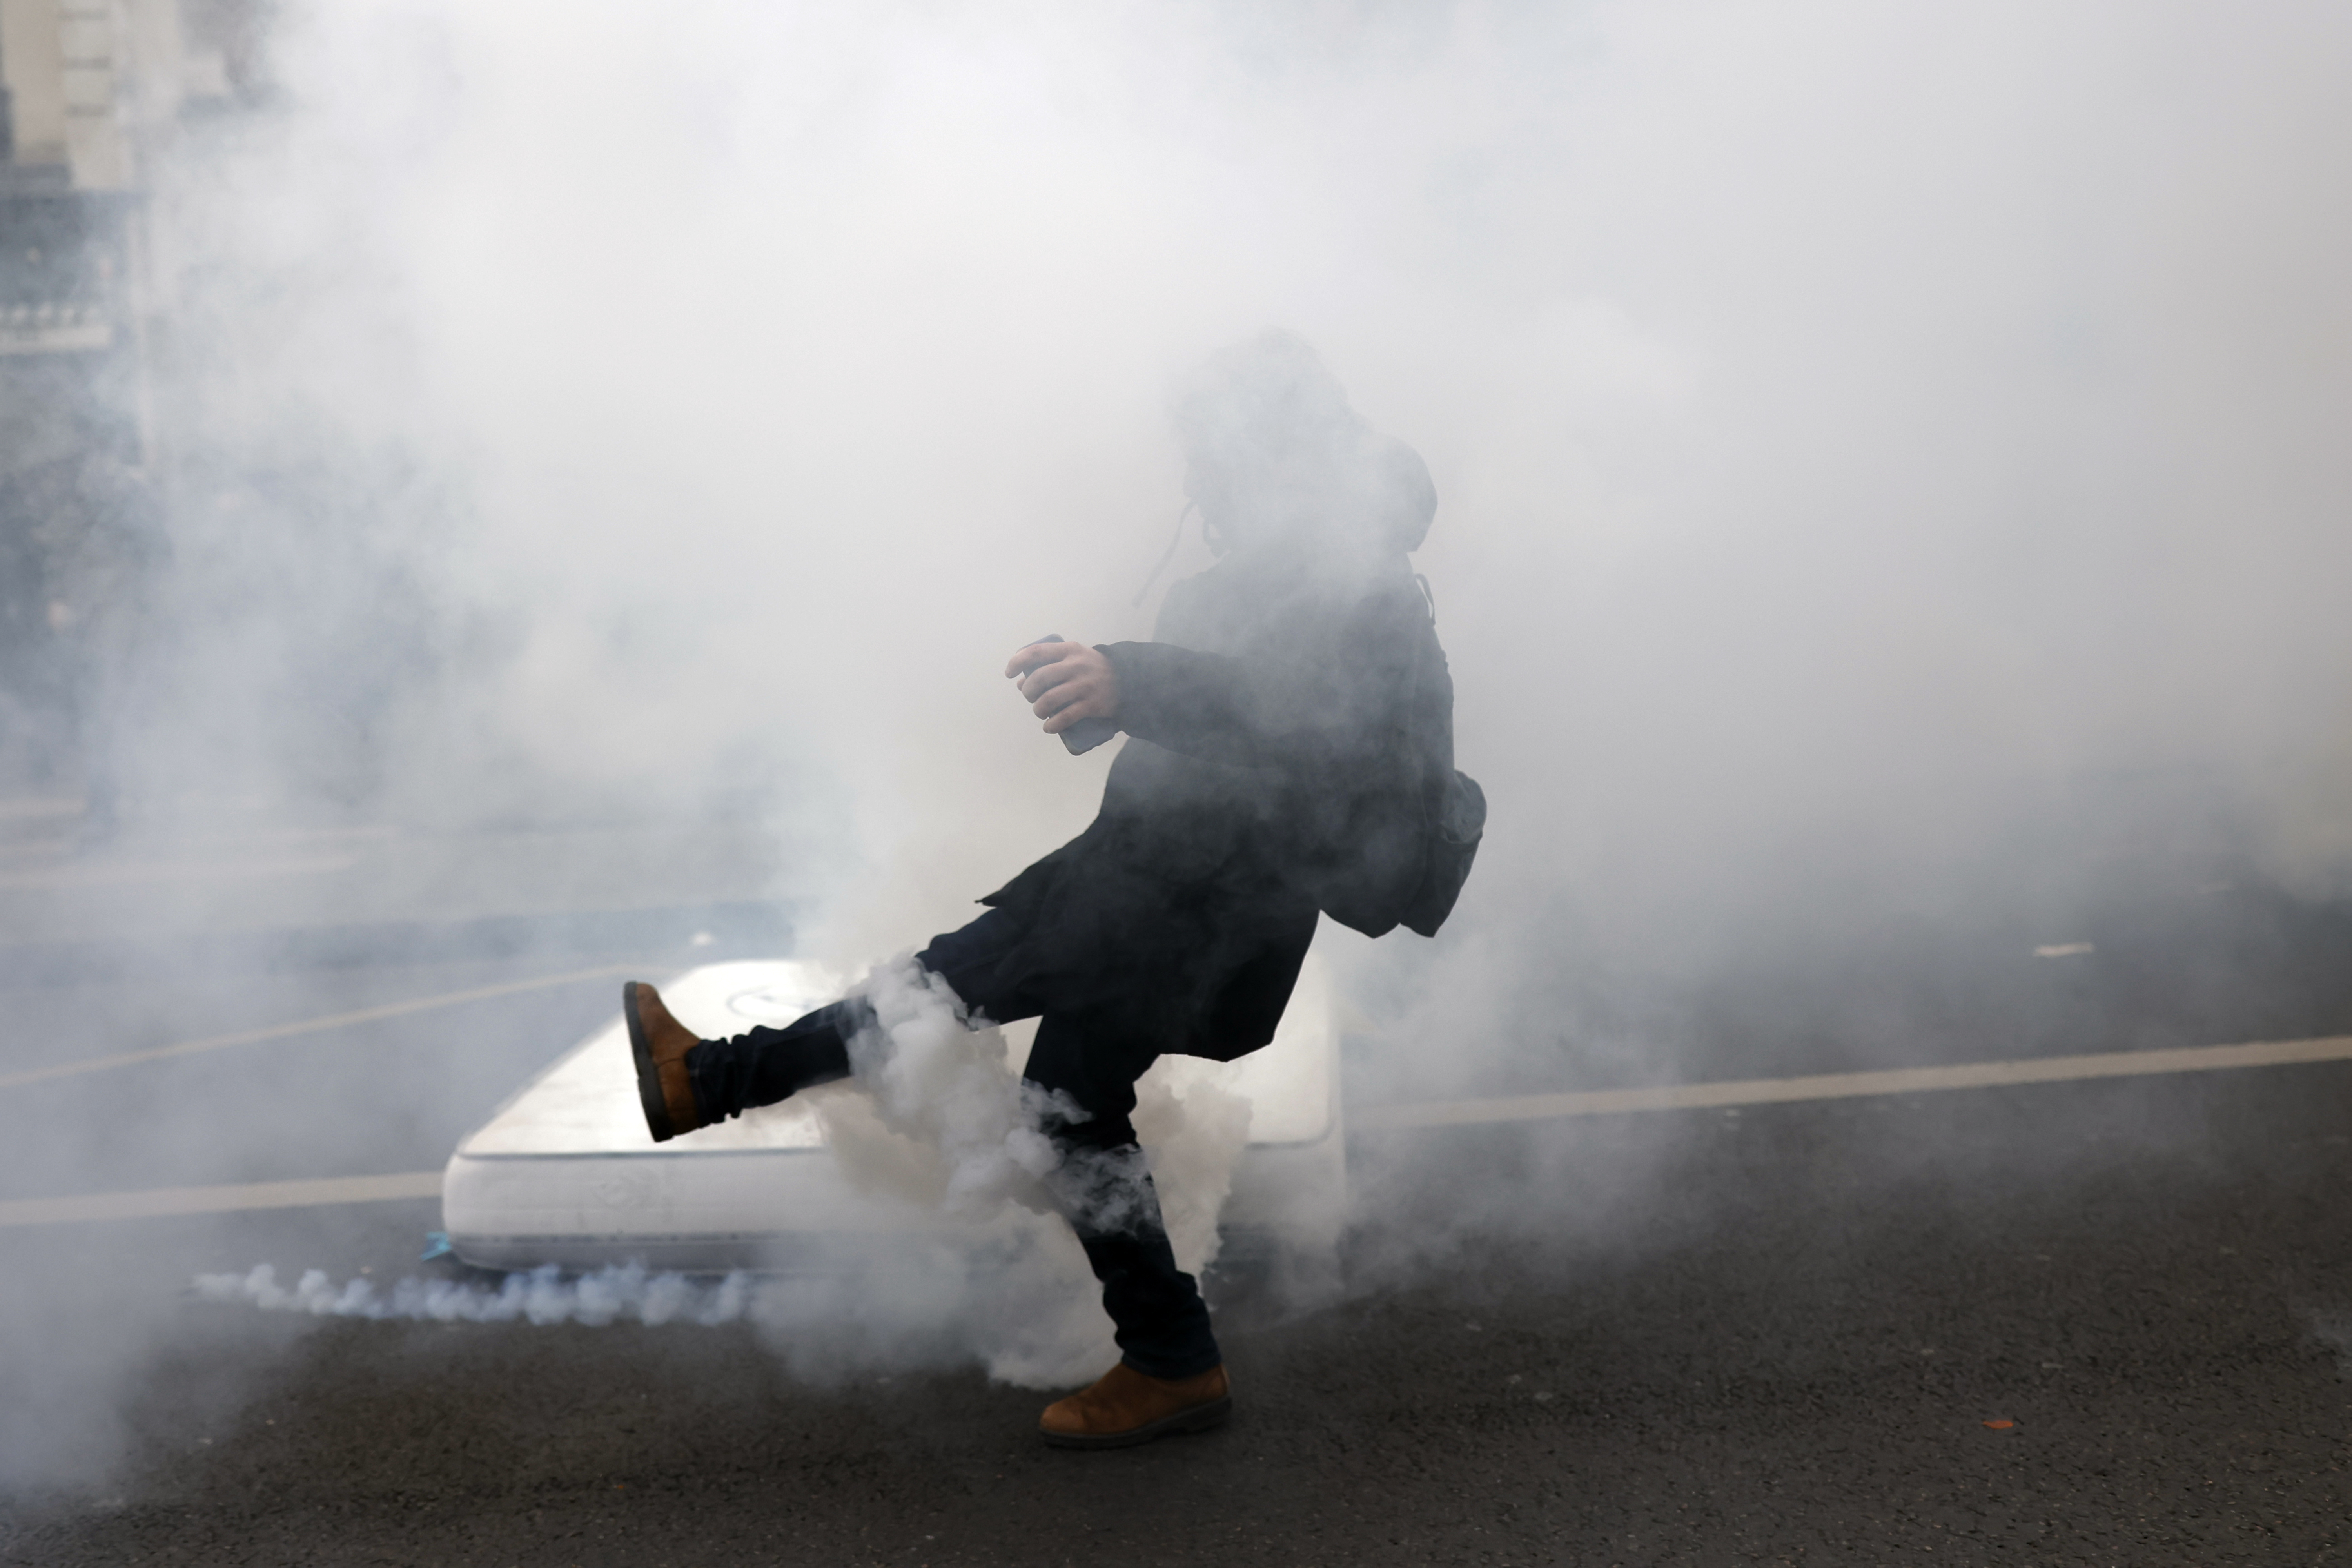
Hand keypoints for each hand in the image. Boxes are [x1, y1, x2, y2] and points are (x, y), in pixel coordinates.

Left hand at [1006, 640, 1120, 734]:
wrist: (1129, 680)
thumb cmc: (1093, 668)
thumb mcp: (1074, 657)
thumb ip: (1049, 664)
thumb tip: (1020, 682)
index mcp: (1069, 650)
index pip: (1036, 652)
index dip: (1017, 661)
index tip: (1009, 673)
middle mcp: (1076, 665)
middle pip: (1040, 678)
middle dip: (1028, 691)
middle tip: (1029, 697)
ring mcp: (1084, 685)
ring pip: (1050, 699)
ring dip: (1038, 709)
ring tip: (1039, 712)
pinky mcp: (1092, 704)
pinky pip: (1066, 716)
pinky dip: (1052, 724)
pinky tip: (1048, 727)